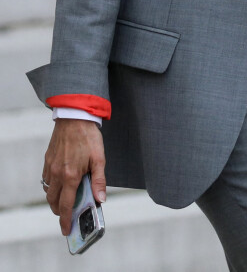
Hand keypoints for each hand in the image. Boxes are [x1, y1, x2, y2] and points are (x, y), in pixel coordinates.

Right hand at [42, 119, 105, 235]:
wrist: (74, 117)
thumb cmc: (88, 137)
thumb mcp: (99, 158)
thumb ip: (99, 181)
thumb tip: (101, 200)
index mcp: (71, 176)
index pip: (66, 205)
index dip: (66, 220)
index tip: (66, 230)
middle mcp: (58, 173)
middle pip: (54, 202)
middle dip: (60, 211)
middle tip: (68, 214)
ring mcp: (50, 167)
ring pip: (48, 191)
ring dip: (55, 199)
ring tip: (65, 199)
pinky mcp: (47, 160)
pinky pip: (46, 179)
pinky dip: (51, 186)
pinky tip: (61, 182)